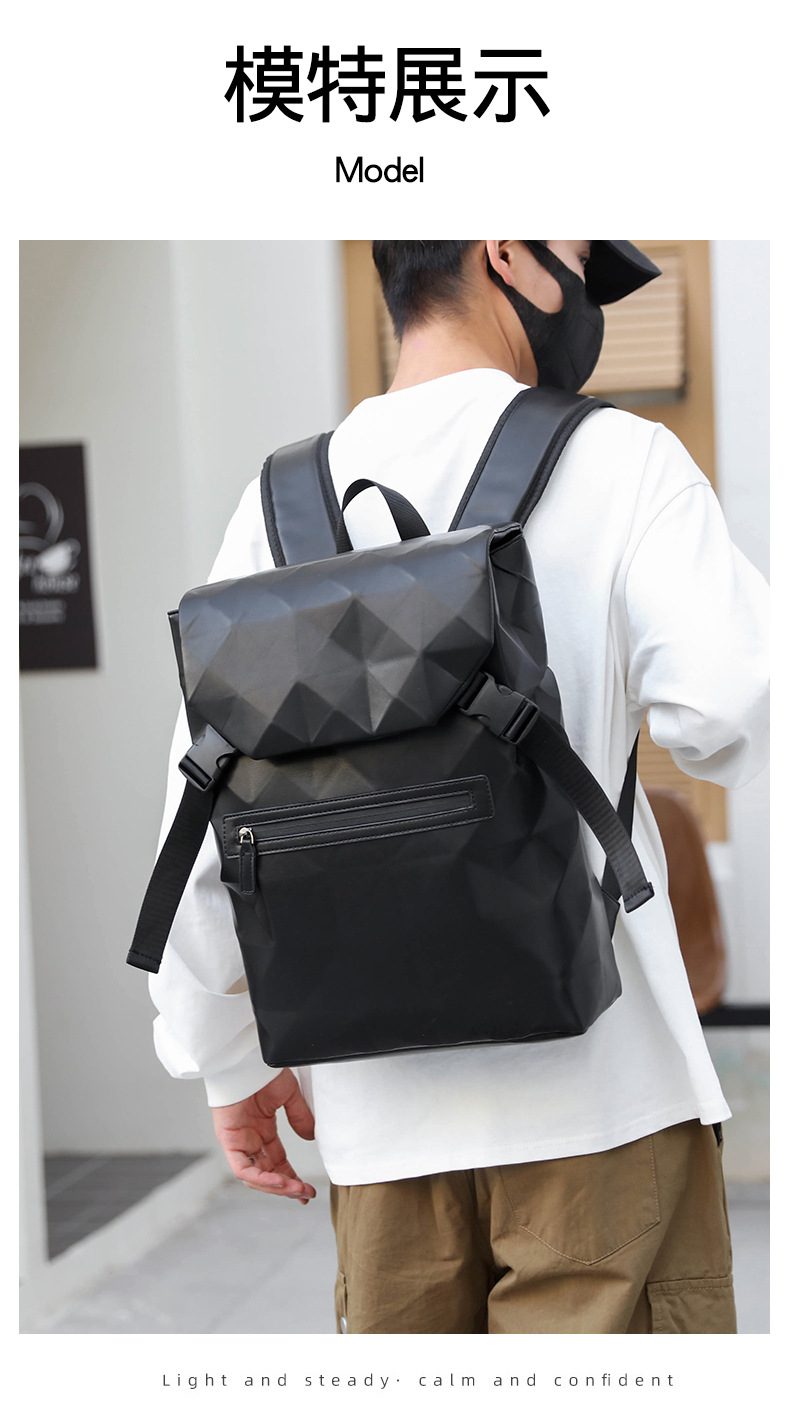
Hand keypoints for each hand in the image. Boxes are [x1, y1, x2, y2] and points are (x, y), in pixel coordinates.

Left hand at [211, 1068, 316, 1203]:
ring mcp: (237, 1140)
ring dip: (275, 1186)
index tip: (306, 1190)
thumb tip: (311, 1138)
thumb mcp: (288, 1095)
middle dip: (286, 1187)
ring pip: (254, 1175)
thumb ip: (299, 1116)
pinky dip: (261, 1178)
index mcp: (261, 1129)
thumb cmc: (261, 1070)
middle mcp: (249, 1138)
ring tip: (296, 1190)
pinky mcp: (227, 1139)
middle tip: (304, 1195)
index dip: (290, 1178)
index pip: (276, 1161)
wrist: (244, 1057)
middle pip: (266, 1172)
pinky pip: (242, 1168)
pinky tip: (279, 1181)